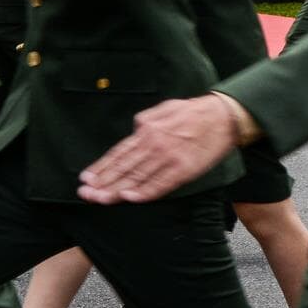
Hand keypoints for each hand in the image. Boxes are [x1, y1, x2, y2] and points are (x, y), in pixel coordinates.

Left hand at [77, 94, 240, 203]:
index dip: (102, 166)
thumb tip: (132, 131)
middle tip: (85, 193)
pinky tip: (130, 198)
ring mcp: (168, 156)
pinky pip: (161, 183)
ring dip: (117, 190)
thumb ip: (145, 121)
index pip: (119, 152)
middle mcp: (153, 142)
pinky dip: (145, 192)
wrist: (222, 116)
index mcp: (147, 128)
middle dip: (103, 181)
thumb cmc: (192, 113)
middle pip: (124, 166)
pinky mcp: (183, 168)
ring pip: (138, 176)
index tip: (86, 178)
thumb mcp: (163, 109)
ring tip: (100, 199)